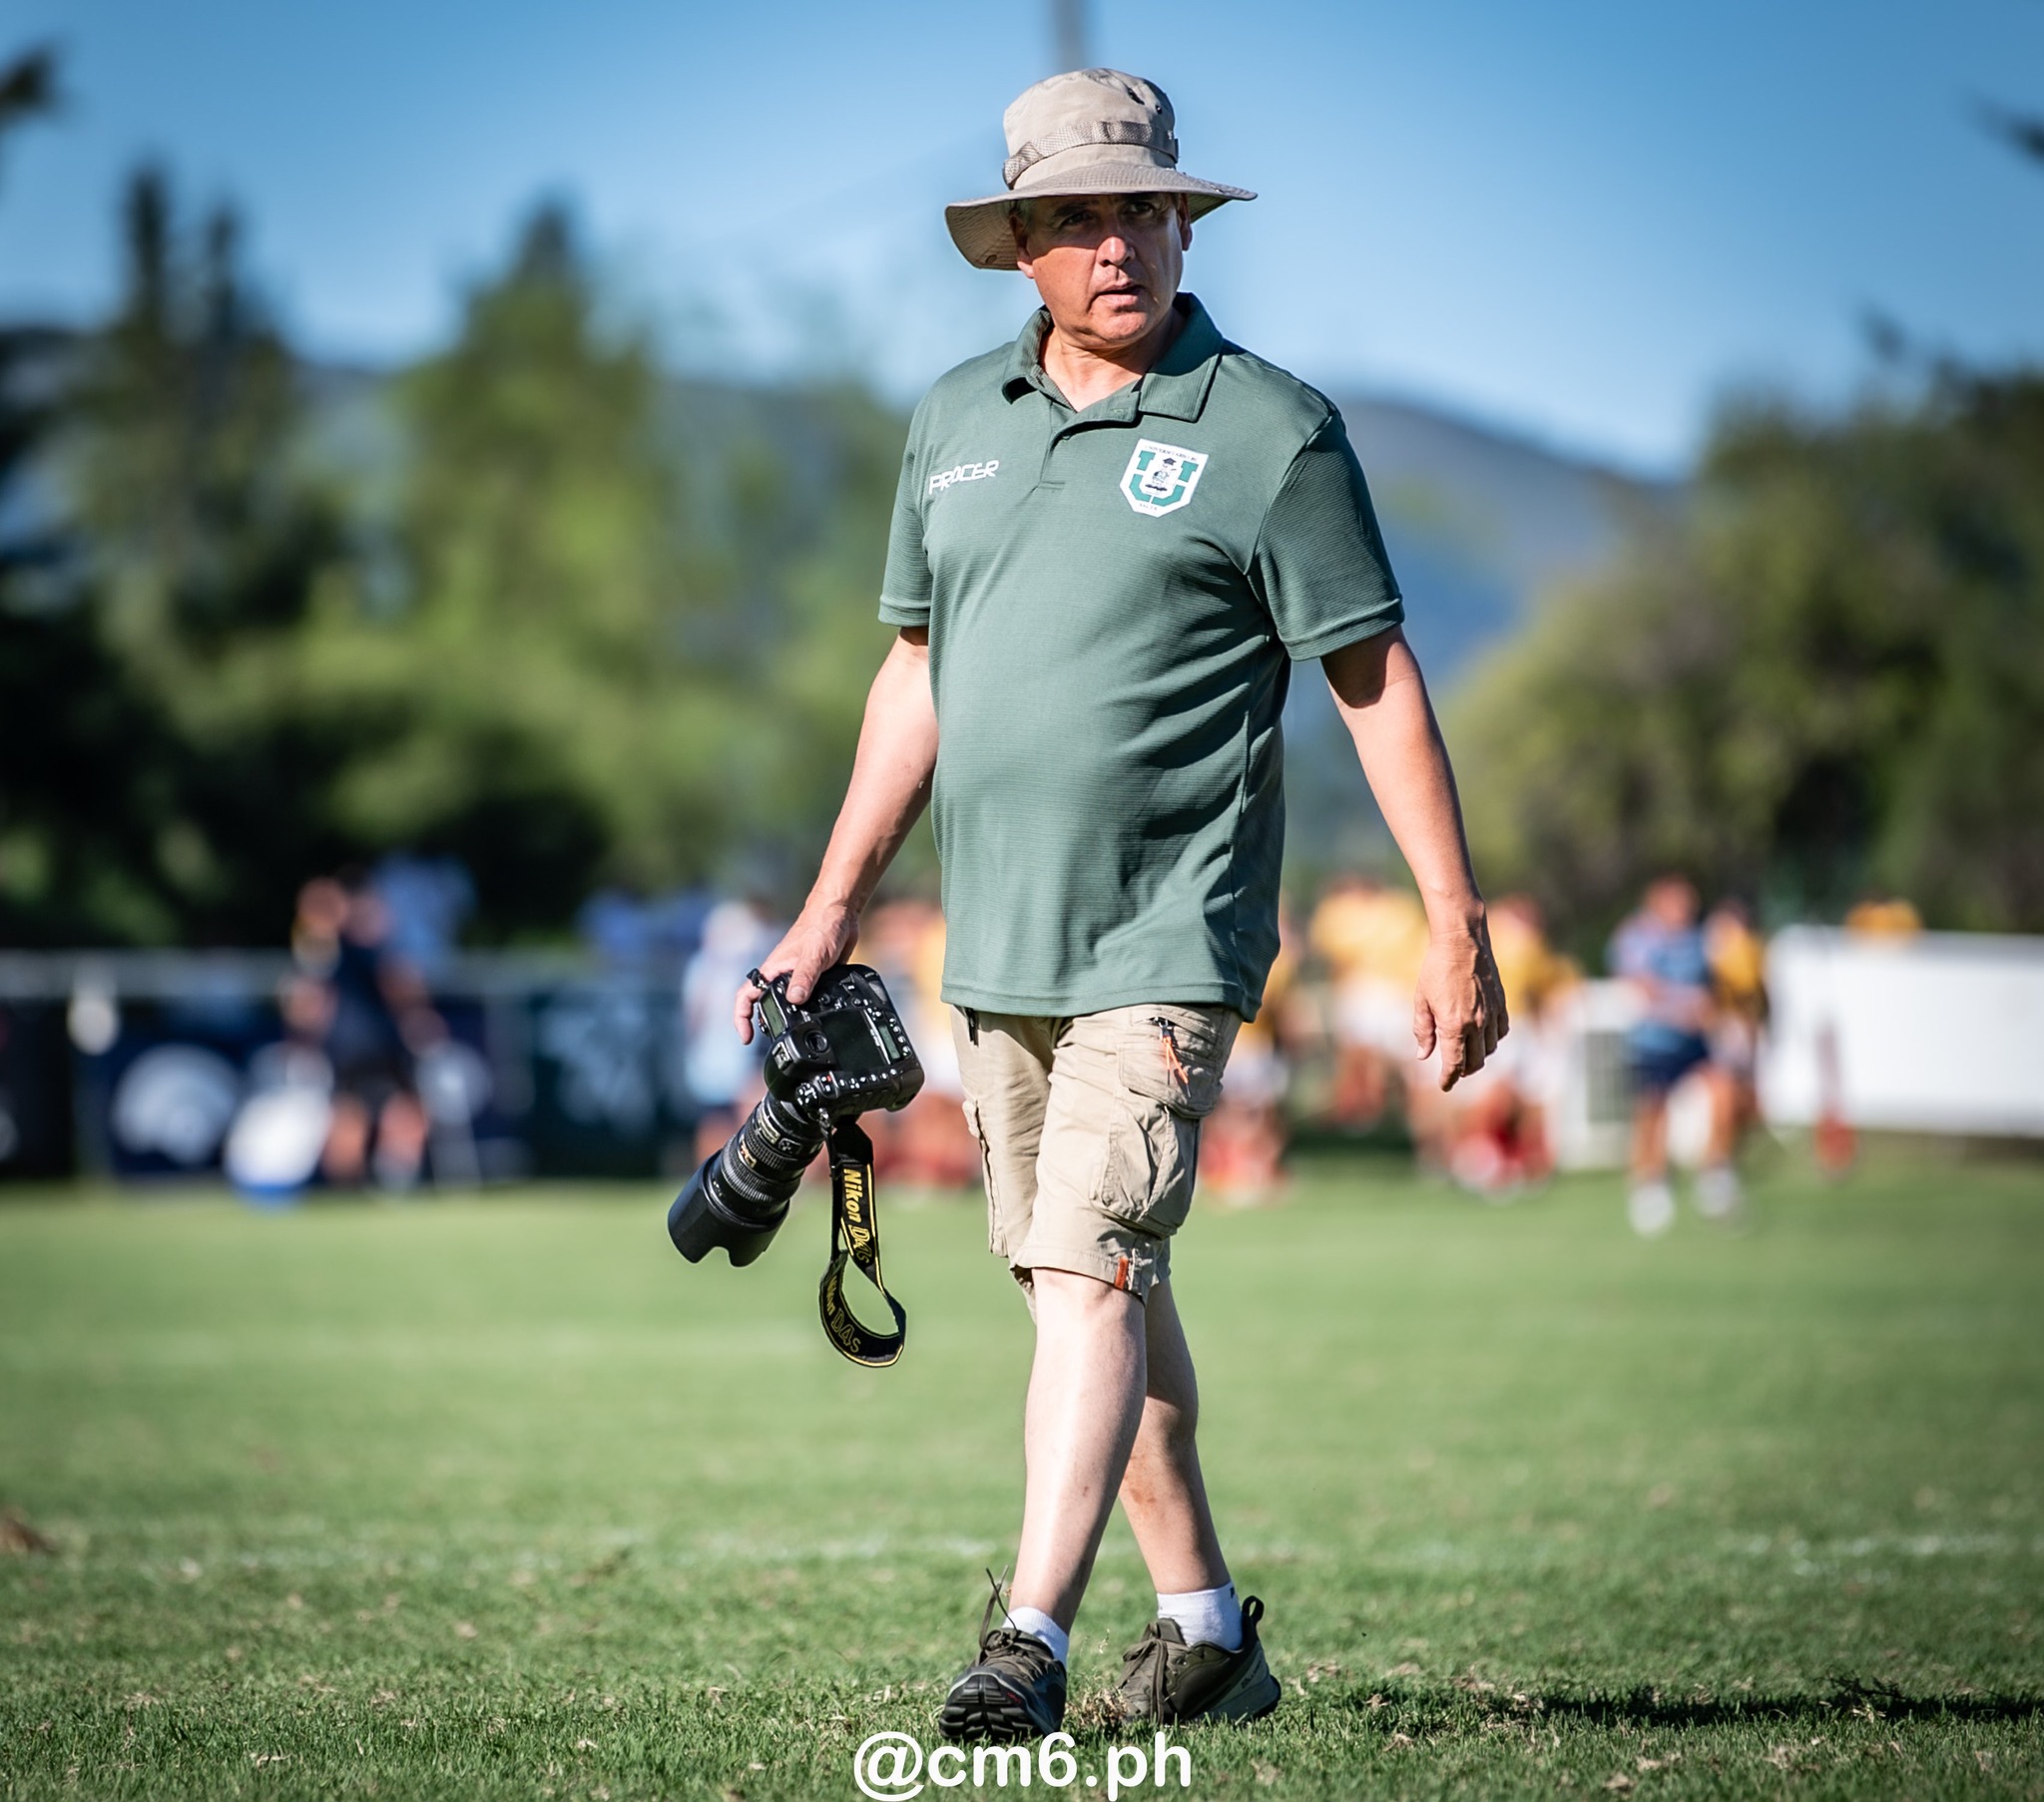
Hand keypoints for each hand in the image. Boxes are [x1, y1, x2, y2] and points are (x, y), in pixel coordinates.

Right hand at [731, 900, 860, 1044]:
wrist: (840, 913)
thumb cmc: (821, 927)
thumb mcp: (814, 955)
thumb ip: (804, 978)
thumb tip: (796, 1001)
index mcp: (773, 970)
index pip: (746, 996)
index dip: (741, 1018)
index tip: (746, 1037)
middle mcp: (781, 975)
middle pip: (764, 1003)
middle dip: (764, 1023)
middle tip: (773, 1042)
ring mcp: (797, 976)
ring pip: (785, 1002)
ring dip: (787, 1018)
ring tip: (795, 1035)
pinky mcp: (814, 977)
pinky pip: (806, 998)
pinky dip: (808, 1010)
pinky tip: (820, 1018)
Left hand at [1413, 915, 1509, 1090]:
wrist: (1462, 942)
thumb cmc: (1435, 969)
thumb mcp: (1421, 1000)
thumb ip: (1422, 1030)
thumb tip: (1423, 1055)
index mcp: (1454, 1025)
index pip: (1454, 1064)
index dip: (1448, 1079)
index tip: (1444, 1085)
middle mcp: (1477, 1024)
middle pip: (1474, 1062)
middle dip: (1463, 1071)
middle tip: (1453, 1072)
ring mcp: (1492, 1014)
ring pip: (1490, 1049)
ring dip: (1478, 1057)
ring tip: (1466, 1054)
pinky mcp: (1502, 1004)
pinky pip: (1502, 1032)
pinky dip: (1493, 1040)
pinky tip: (1483, 1037)